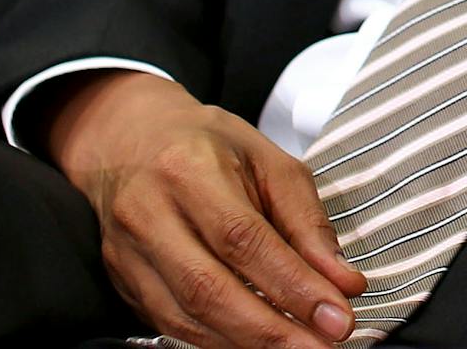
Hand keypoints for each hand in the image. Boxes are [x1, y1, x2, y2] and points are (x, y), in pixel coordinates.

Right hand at [47, 72, 365, 348]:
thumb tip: (343, 283)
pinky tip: (255, 344)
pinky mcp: (123, 282)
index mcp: (188, 168)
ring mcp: (128, 253)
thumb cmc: (205, 145)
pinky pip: (172, 326)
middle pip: (209, 289)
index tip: (337, 317)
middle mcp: (148, 213)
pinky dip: (219, 342)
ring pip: (188, 318)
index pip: (244, 240)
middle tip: (322, 348)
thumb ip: (307, 221)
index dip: (293, 286)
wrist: (129, 138)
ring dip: (248, 344)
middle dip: (272, 331)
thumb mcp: (268, 160)